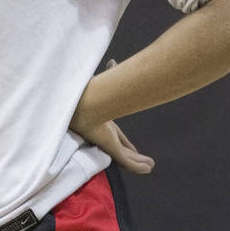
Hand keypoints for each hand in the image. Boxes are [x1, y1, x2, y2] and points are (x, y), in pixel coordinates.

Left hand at [73, 59, 154, 173]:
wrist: (79, 104)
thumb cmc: (87, 95)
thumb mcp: (103, 85)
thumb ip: (109, 76)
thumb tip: (113, 62)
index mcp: (104, 124)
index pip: (118, 136)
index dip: (126, 142)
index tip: (133, 147)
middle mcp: (106, 135)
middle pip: (124, 148)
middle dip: (134, 154)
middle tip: (146, 161)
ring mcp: (108, 143)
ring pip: (127, 156)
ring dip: (138, 161)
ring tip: (150, 166)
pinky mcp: (110, 147)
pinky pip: (127, 160)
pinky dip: (137, 165)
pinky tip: (148, 168)